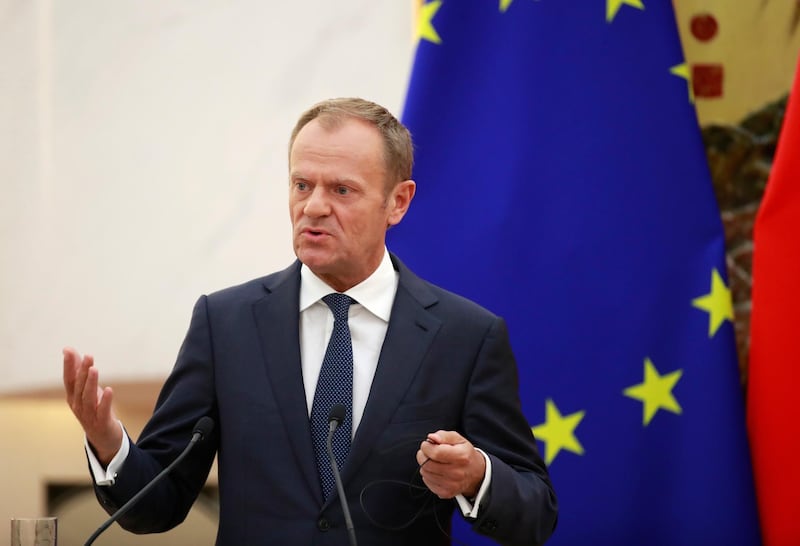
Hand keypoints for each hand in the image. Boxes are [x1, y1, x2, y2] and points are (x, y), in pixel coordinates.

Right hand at [62, 347, 122, 464]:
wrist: (102, 437)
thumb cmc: (93, 408)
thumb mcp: (86, 389)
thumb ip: (78, 370)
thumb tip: (68, 349)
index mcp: (73, 397)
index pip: (69, 379)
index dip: (68, 365)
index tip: (68, 350)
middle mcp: (77, 405)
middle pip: (79, 387)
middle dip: (82, 371)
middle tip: (88, 356)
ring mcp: (88, 415)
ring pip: (88, 398)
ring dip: (91, 383)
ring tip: (94, 369)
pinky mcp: (101, 423)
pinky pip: (102, 411)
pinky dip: (105, 401)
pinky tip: (109, 390)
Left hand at [416, 430, 485, 498]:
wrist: (475, 473)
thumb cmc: (464, 453)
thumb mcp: (458, 439)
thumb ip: (444, 436)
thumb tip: (431, 438)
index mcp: (461, 457)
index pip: (435, 453)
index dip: (426, 447)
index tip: (427, 444)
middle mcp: (457, 473)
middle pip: (427, 464)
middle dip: (422, 455)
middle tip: (427, 451)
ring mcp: (451, 485)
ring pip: (425, 473)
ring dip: (425, 465)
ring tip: (433, 461)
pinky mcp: (446, 493)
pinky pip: (427, 482)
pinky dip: (428, 475)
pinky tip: (436, 470)